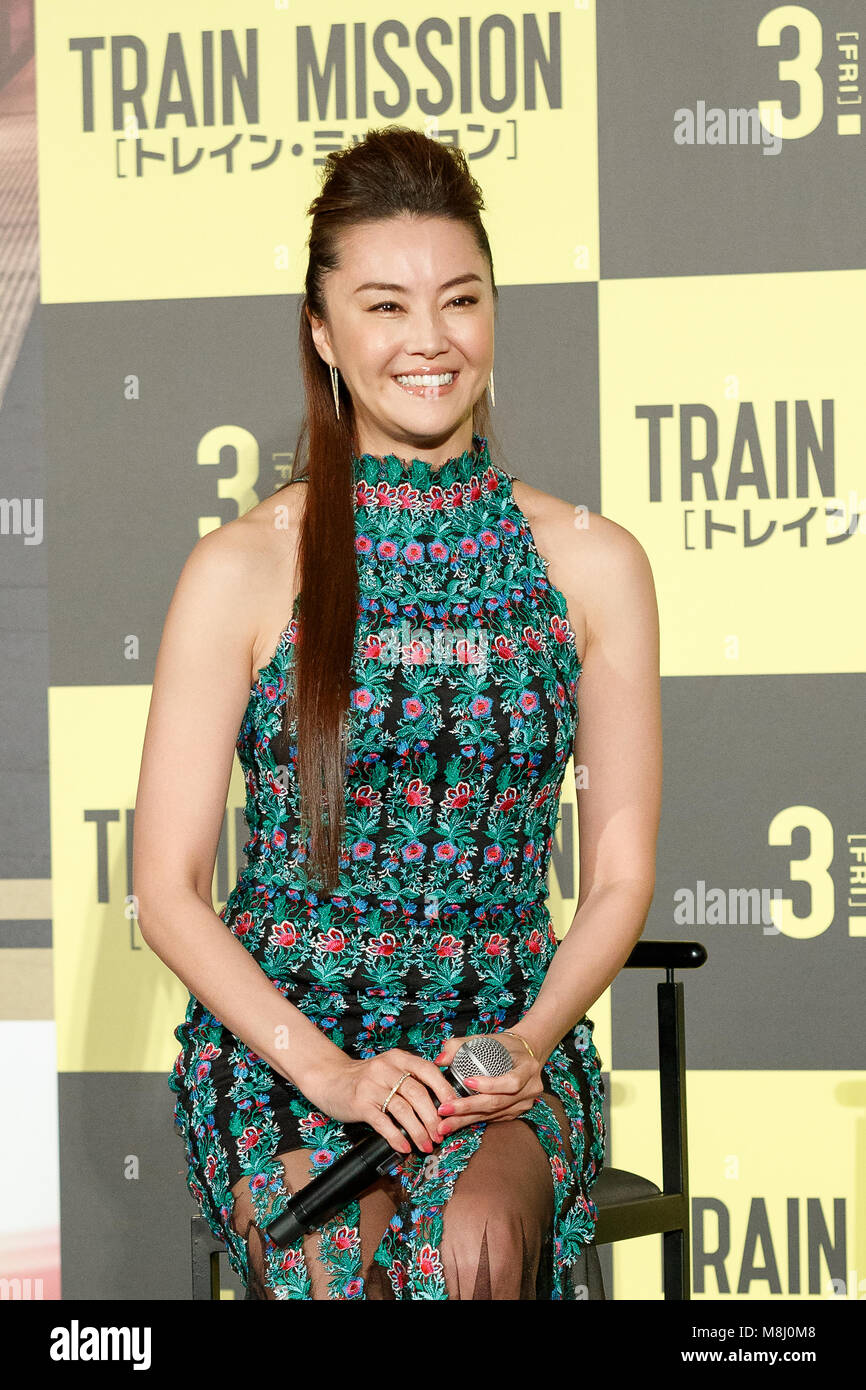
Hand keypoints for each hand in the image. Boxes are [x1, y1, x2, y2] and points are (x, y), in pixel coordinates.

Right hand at [307, 1048, 459, 1155]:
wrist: (330, 1078)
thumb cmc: (365, 1078)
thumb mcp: (389, 1069)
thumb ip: (410, 1078)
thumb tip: (440, 1101)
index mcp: (398, 1058)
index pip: (427, 1070)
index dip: (444, 1089)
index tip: (454, 1108)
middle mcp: (386, 1069)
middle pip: (417, 1093)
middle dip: (432, 1118)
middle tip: (440, 1134)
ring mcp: (372, 1086)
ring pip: (403, 1110)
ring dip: (418, 1131)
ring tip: (426, 1145)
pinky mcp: (360, 1103)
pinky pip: (383, 1123)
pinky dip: (396, 1137)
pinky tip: (404, 1147)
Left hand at [431, 1032, 544, 1134]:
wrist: (524, 1054)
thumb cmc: (504, 1045)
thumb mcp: (486, 1038)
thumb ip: (460, 1045)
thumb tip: (440, 1060)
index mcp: (527, 1068)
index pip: (511, 1082)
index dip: (490, 1085)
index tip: (467, 1081)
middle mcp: (530, 1089)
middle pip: (498, 1102)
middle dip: (468, 1107)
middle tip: (445, 1110)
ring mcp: (524, 1103)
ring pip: (493, 1114)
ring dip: (467, 1119)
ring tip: (445, 1123)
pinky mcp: (516, 1112)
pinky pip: (494, 1118)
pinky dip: (474, 1120)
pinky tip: (457, 1122)